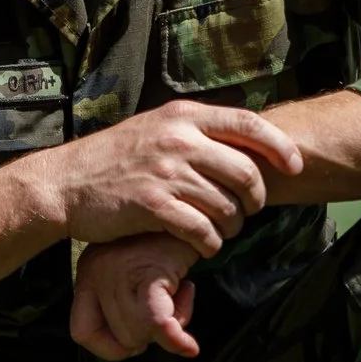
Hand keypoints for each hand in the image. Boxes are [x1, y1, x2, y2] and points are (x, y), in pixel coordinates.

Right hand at [26, 99, 304, 257]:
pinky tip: (204, 245)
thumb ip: (194, 131)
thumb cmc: (113, 159)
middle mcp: (177, 140)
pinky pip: (202, 231)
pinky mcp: (152, 206)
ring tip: (222, 232)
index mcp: (182, 116)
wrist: (66, 183)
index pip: (249, 124)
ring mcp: (165, 173)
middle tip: (247, 211)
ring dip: (232, 226)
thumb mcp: (154, 128)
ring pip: (227, 206)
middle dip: (255, 198)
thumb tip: (243, 142)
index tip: (294, 166)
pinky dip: (211, 243)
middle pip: (246, 172)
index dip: (280, 147)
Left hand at [71, 233, 201, 361]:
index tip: (140, 337)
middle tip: (172, 309)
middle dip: (151, 337)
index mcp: (89, 272)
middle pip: (118, 338)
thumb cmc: (168, 245)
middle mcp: (97, 271)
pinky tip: (188, 345)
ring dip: (169, 330)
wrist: (194, 210)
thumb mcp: (135, 274)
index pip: (82, 332)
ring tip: (181, 299)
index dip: (111, 347)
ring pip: (139, 335)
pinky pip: (156, 323)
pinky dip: (175, 340)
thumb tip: (136, 349)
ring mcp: (119, 271)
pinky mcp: (148, 271)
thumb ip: (128, 308)